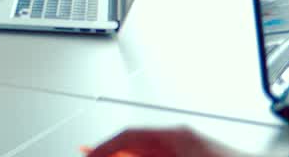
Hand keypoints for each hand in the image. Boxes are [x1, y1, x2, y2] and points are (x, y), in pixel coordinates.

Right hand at [88, 126, 247, 156]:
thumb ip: (143, 156)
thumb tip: (119, 155)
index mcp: (175, 135)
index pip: (128, 135)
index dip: (103, 147)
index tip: (88, 154)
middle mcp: (183, 136)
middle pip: (137, 142)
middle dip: (113, 152)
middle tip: (94, 156)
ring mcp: (192, 145)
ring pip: (151, 149)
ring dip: (131, 156)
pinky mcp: (200, 152)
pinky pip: (164, 153)